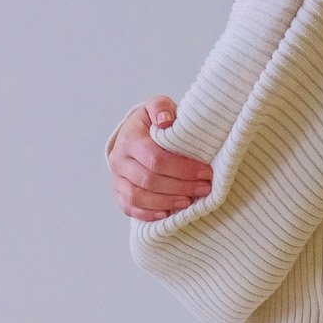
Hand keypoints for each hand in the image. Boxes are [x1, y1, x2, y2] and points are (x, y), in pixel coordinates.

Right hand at [108, 97, 212, 219]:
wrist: (133, 135)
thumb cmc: (152, 123)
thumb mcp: (158, 107)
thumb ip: (162, 109)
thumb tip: (165, 122)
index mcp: (130, 138)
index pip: (156, 158)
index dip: (183, 169)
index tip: (205, 173)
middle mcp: (119, 160)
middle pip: (149, 180)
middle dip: (180, 187)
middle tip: (204, 189)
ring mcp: (116, 178)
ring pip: (139, 197)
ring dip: (167, 202)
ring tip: (189, 202)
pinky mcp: (118, 193)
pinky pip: (130, 208)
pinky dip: (149, 214)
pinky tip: (168, 214)